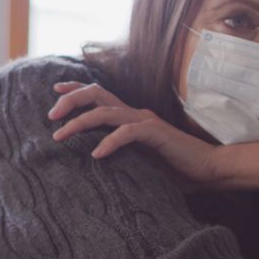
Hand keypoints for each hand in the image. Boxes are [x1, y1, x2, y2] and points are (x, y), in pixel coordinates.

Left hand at [47, 81, 229, 186]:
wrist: (208, 169)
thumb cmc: (174, 167)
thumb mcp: (138, 159)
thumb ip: (120, 155)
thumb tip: (91, 164)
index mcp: (129, 116)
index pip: (98, 95)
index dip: (75, 89)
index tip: (55, 91)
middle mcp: (135, 114)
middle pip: (96, 93)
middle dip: (70, 100)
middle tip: (50, 117)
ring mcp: (145, 122)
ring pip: (105, 111)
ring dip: (79, 122)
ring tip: (60, 135)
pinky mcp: (156, 134)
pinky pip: (127, 133)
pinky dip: (109, 142)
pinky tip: (96, 155)